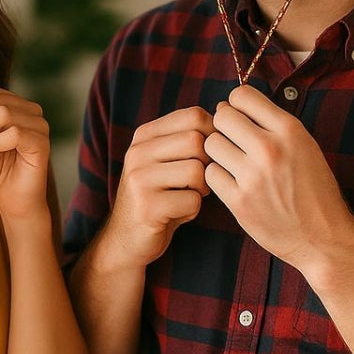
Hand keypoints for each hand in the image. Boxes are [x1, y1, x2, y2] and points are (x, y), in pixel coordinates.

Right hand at [101, 106, 214, 270]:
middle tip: (199, 181)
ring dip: (202, 188)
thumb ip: (188, 139)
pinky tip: (178, 212)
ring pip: (197, 170)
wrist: (126, 238)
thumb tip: (228, 116)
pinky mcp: (147, 207)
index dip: (213, 134)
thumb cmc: (159, 195)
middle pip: (197, 141)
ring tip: (188, 195)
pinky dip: (193, 209)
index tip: (209, 155)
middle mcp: (138, 152)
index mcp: (144, 135)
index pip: (193, 115)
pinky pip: (192, 201)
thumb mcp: (165, 160)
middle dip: (208, 163)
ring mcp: (139, 179)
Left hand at [205, 85, 353, 272]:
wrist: (324, 238)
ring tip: (233, 162)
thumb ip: (271, 123)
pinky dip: (218, 176)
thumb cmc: (314, 189)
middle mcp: (270, 150)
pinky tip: (233, 182)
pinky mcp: (239, 202)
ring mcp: (253, 177)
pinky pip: (211, 174)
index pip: (242, 96)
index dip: (237, 105)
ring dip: (218, 151)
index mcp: (290, 130)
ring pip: (211, 144)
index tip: (241, 118)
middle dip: (224, 126)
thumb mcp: (304, 145)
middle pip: (222, 117)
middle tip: (233, 141)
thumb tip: (227, 105)